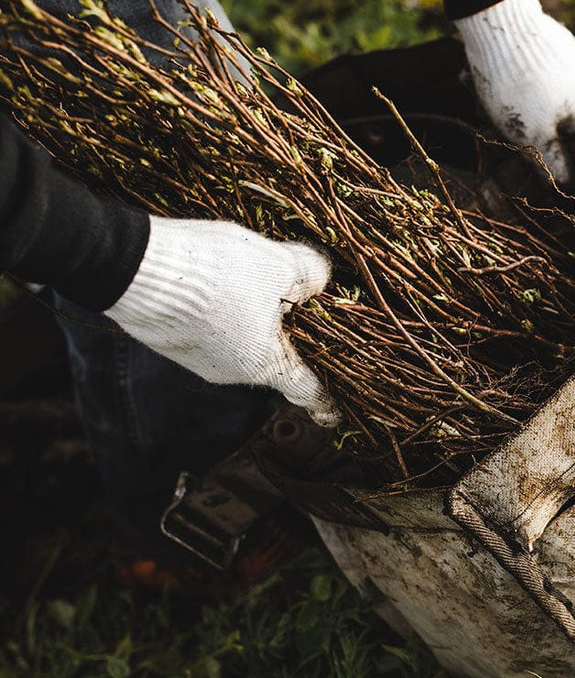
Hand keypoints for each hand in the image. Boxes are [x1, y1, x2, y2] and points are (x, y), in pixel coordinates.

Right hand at [105, 216, 339, 425]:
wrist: (137, 268)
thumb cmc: (219, 274)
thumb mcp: (279, 265)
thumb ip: (311, 275)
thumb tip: (321, 280)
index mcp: (266, 365)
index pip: (306, 390)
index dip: (325, 400)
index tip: (334, 412)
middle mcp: (231, 372)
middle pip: (272, 355)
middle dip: (286, 332)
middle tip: (295, 300)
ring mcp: (196, 359)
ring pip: (238, 337)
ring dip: (249, 313)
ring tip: (247, 274)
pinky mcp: (171, 341)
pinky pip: (209, 326)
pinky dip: (219, 306)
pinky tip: (214, 276)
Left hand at [454, 0, 574, 180]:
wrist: (497, 18)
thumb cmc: (517, 86)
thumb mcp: (532, 136)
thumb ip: (551, 162)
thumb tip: (567, 186)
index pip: (569, 142)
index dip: (538, 147)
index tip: (511, 143)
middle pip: (547, 116)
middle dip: (513, 120)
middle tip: (484, 113)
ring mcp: (567, 56)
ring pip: (531, 91)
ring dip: (501, 97)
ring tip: (474, 89)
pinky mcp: (545, 36)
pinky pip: (524, 66)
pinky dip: (503, 74)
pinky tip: (476, 72)